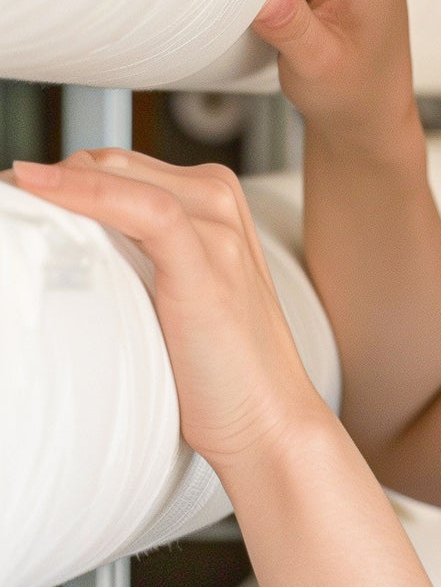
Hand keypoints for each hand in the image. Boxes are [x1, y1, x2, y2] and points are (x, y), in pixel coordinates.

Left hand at [9, 151, 327, 475]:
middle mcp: (219, 203)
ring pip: (119, 176)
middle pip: (112, 164)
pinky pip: (142, 208)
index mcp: (213, 203)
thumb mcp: (166, 297)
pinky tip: (39, 190)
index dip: (56, 180)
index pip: (117, 166)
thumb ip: (130, 258)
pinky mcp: (210, 260)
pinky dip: (85, 194)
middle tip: (2, 206)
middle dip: (48, 179)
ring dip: (53, 184)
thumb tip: (59, 244)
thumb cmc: (216, 372)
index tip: (11, 202)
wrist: (268, 423)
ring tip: (8, 204)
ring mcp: (219, 228)